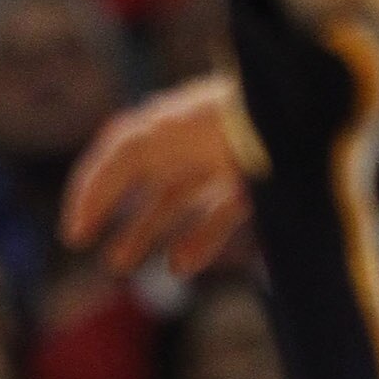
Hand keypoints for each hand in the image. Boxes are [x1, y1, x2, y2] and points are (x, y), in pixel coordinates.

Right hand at [60, 76, 255, 274]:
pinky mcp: (255, 179)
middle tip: (82, 240)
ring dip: (146, 229)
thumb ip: (123, 160)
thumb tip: (88, 195)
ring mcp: (225, 159)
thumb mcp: (164, 139)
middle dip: (111, 207)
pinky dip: (197, 239)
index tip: (75, 230)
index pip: (121, 152)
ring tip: (119, 262)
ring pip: (176, 197)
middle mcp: (194, 139)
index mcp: (171, 123)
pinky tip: (178, 266)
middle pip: (144, 174)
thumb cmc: (230, 118)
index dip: (93, 190)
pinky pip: (218, 211)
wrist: (303, 112)